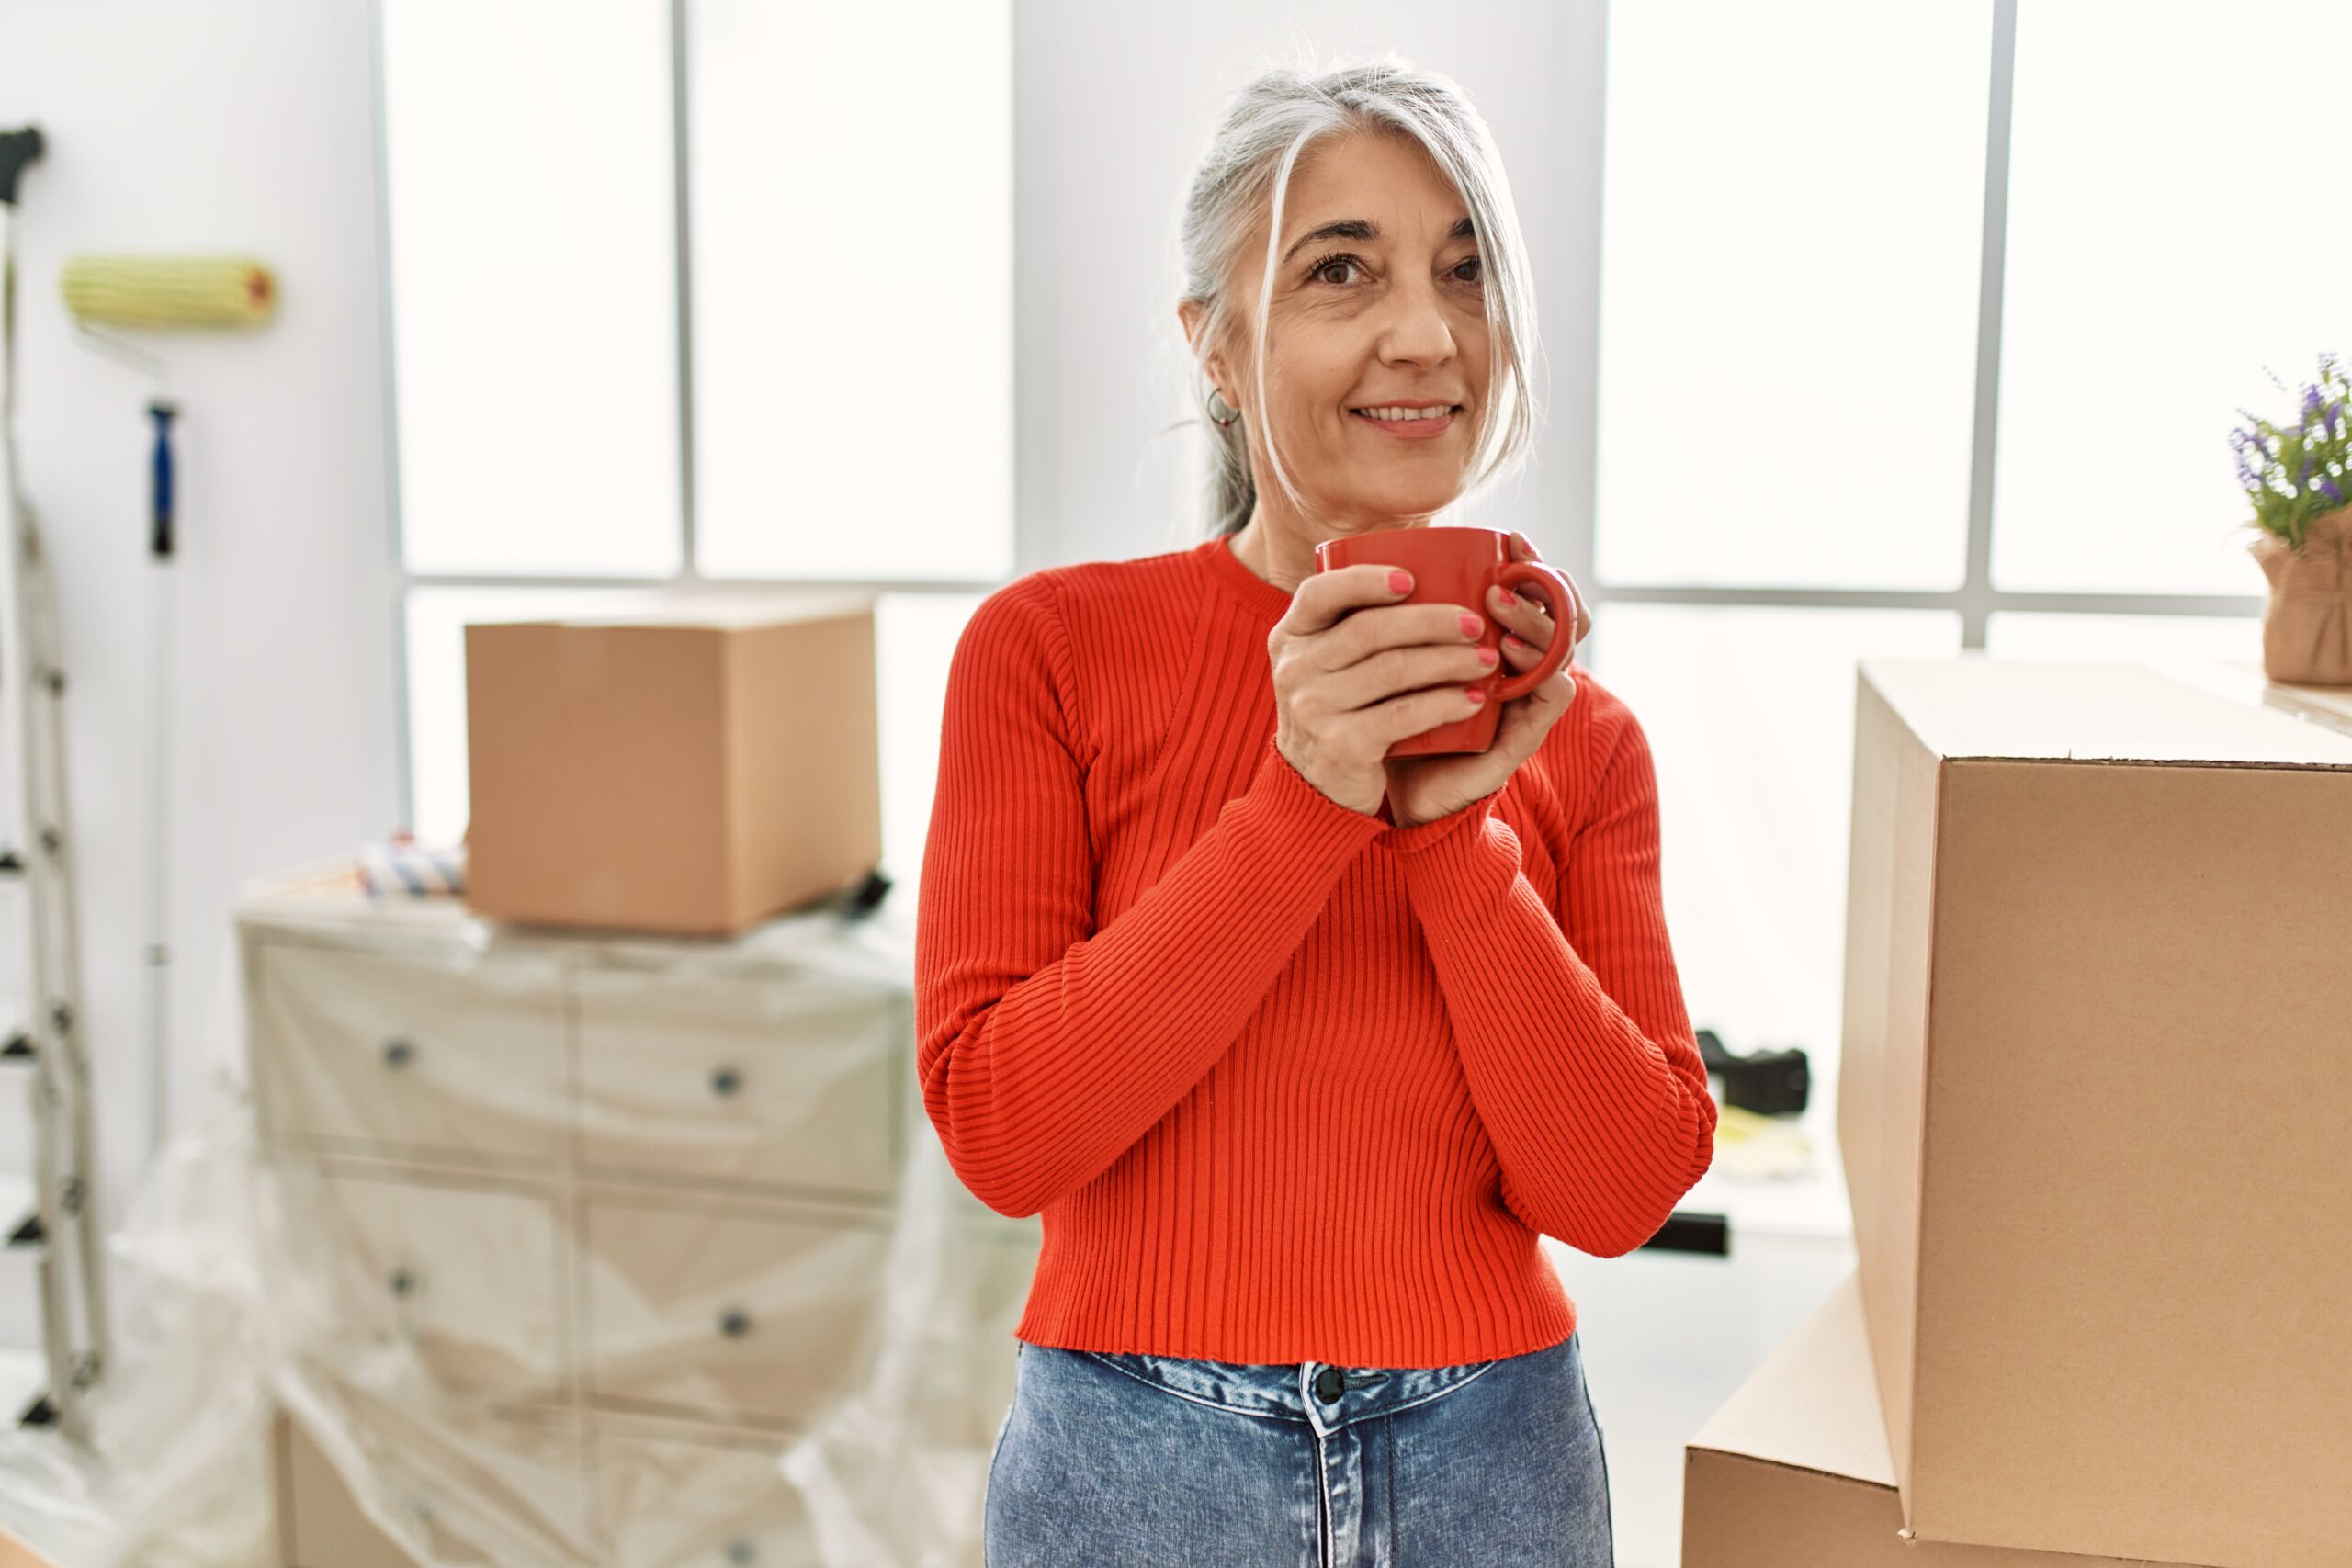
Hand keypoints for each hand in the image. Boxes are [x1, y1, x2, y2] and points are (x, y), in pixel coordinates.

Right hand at [1269, 562, 1509, 816]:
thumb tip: (1420, 560)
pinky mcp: (1341, 745)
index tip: (1410, 578)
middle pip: (1369, 630)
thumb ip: (1353, 621)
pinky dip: (1444, 703)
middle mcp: (1294, 669)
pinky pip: (1402, 714)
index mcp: (1290, 636)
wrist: (1317, 788)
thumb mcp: (1326, 662)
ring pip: (1392, 670)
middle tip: (1476, 623)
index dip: (1365, 580)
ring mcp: (1313, 708)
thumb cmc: (1339, 709)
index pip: (1320, 593)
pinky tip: (1474, 699)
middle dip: (1431, 621)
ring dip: (1448, 660)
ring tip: (1488, 659)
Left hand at [1382, 531, 1589, 828]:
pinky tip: (1508, 653)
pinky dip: (1539, 671)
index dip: (1537, 563)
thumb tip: (1366, 548)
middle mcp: (1520, 671)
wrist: (1385, 789)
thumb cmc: (1384, 714)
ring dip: (1536, 621)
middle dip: (1542, 585)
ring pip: (1561, 649)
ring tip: (1501, 603)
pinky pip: (1551, 697)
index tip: (1513, 538)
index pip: (1541, 594)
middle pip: (1564, 614)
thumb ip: (1391, 618)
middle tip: (1506, 571)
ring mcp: (1525, 703)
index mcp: (1496, 646)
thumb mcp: (1387, 660)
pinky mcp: (1521, 738)